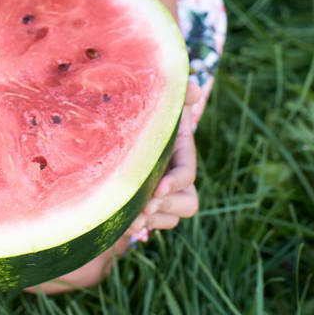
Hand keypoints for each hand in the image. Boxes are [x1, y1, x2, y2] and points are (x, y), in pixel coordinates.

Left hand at [128, 78, 200, 234]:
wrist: (120, 126)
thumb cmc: (142, 110)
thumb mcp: (159, 99)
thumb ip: (178, 92)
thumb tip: (193, 87)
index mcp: (180, 153)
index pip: (187, 174)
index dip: (175, 183)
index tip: (158, 188)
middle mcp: (176, 177)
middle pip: (187, 203)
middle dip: (166, 207)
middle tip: (142, 208)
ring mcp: (163, 194)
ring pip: (169, 217)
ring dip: (151, 221)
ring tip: (129, 219)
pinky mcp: (147, 206)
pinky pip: (152, 225)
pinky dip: (139, 226)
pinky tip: (120, 222)